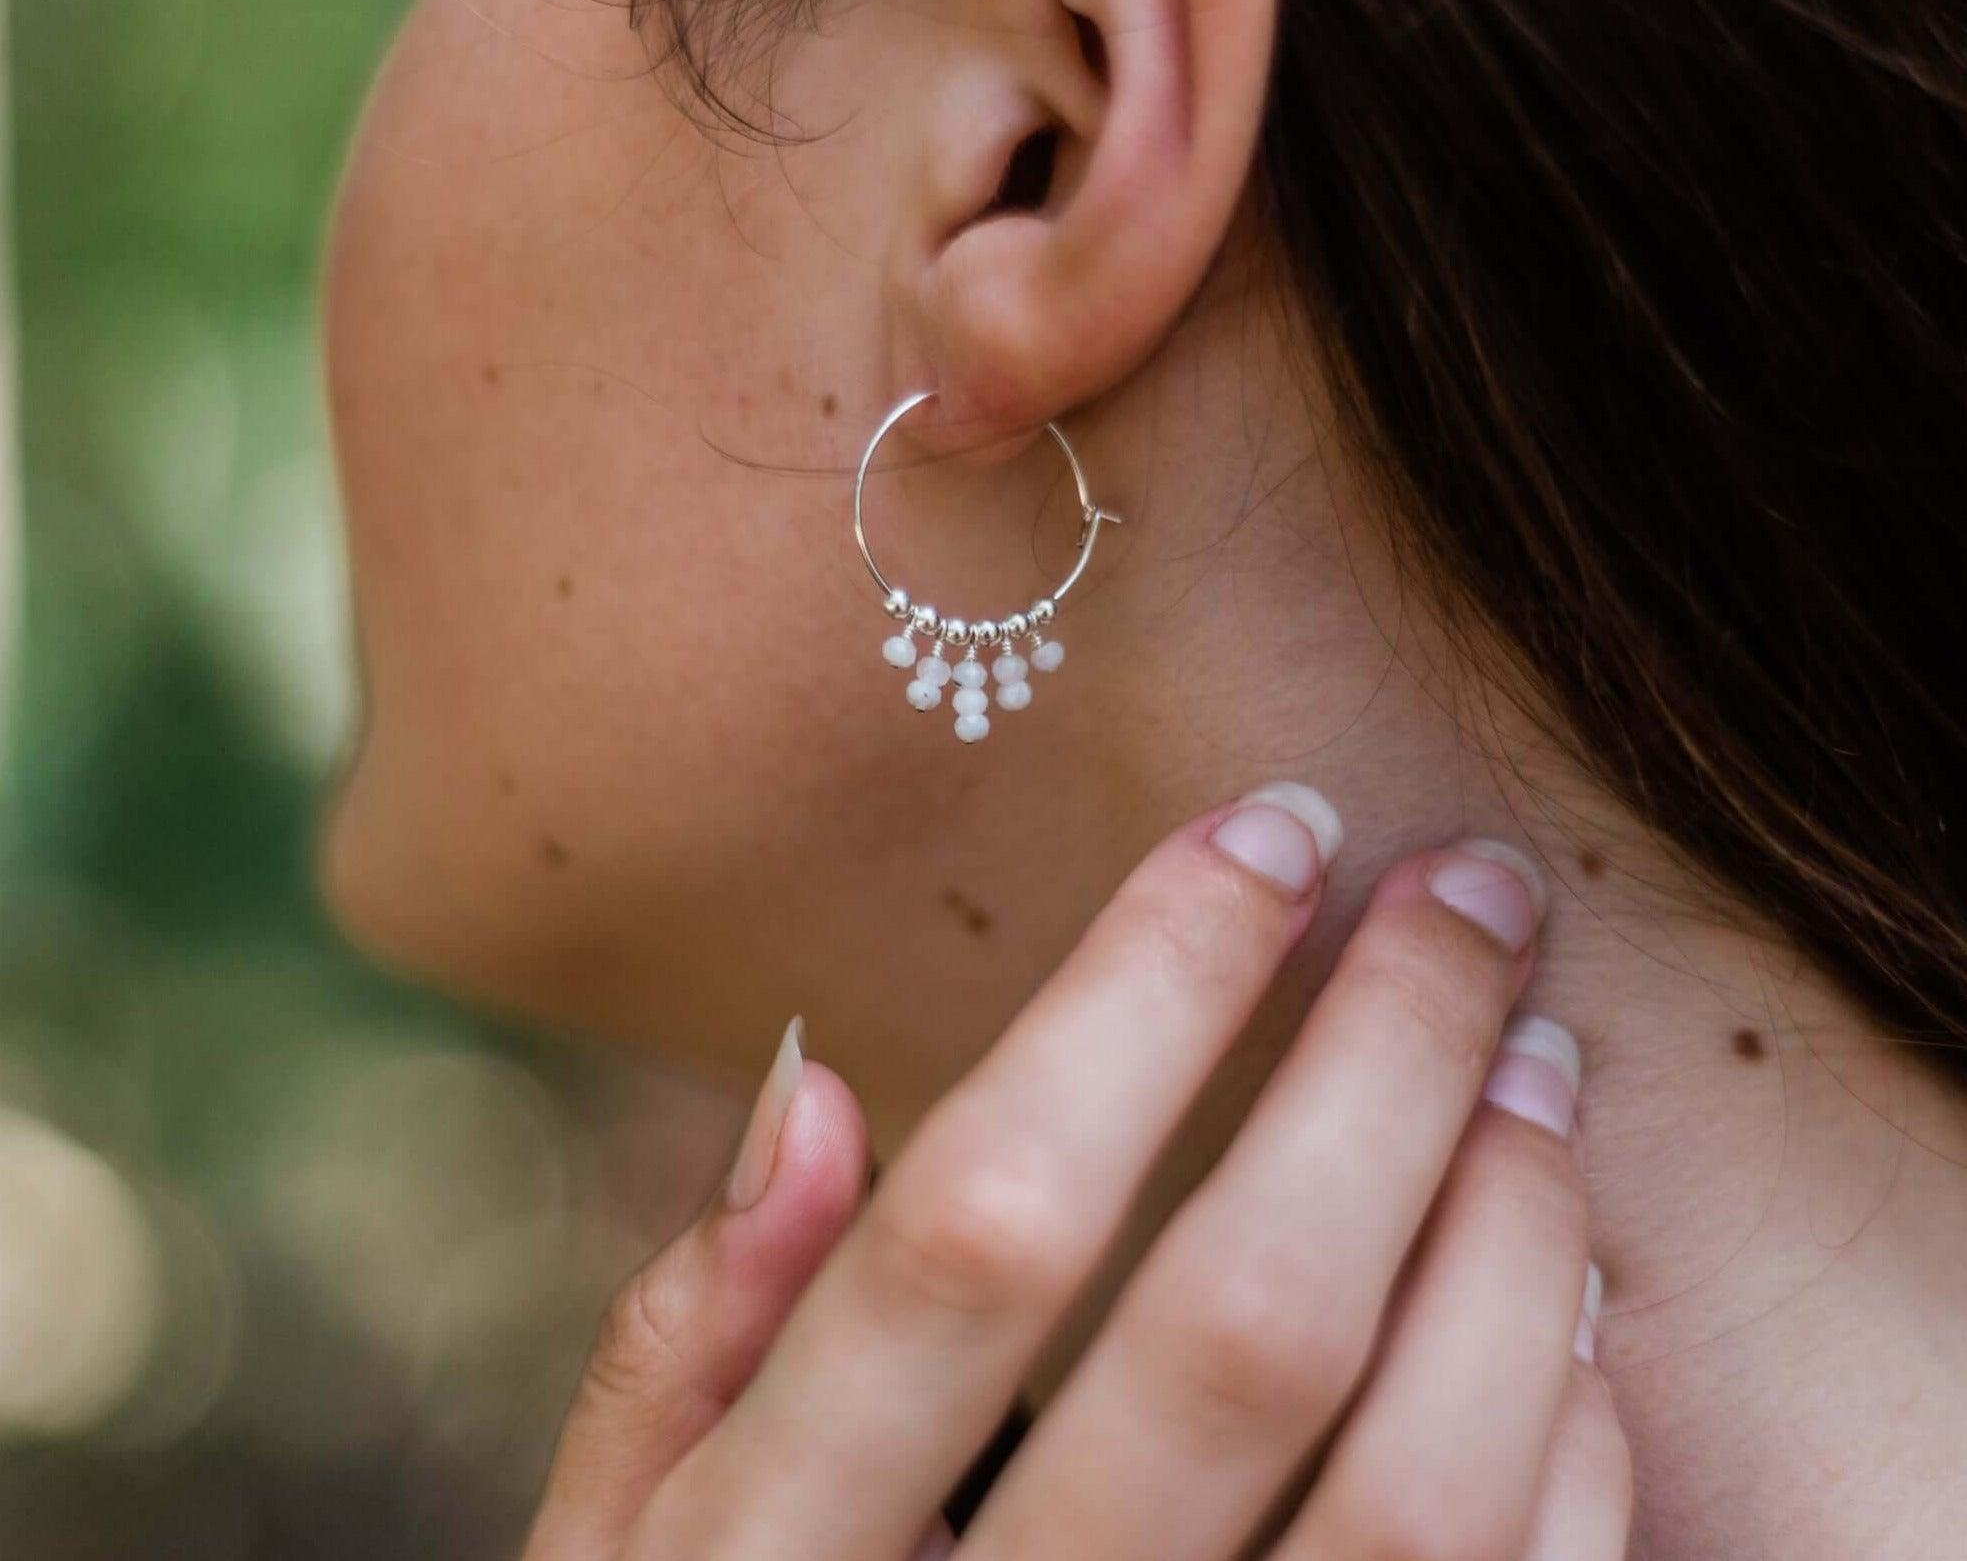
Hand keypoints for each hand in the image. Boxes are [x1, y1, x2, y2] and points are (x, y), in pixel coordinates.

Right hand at [521, 785, 1631, 1559]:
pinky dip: (1573, 1448)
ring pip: (1417, 1490)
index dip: (1145, 994)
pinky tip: (1576, 1293)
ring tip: (1546, 1048)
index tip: (1264, 825)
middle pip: (1242, 1323)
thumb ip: (683, 1348)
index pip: (986, 1220)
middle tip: (1464, 885)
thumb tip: (819, 1079)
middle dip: (1383, 1057)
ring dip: (1512, 1235)